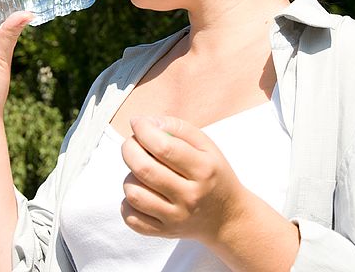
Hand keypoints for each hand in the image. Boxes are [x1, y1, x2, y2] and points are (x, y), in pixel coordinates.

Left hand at [120, 116, 249, 245]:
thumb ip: (178, 128)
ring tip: (141, 171)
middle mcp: (190, 196)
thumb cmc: (212, 173)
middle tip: (133, 143)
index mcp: (203, 169)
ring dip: (130, 176)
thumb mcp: (206, 145)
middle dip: (130, 148)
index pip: (164, 147)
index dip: (144, 130)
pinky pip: (131, 218)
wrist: (227, 217)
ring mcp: (176, 217)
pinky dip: (128, 203)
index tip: (138, 122)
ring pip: (134, 194)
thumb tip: (147, 122)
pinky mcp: (165, 232)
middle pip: (144, 169)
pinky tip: (141, 191)